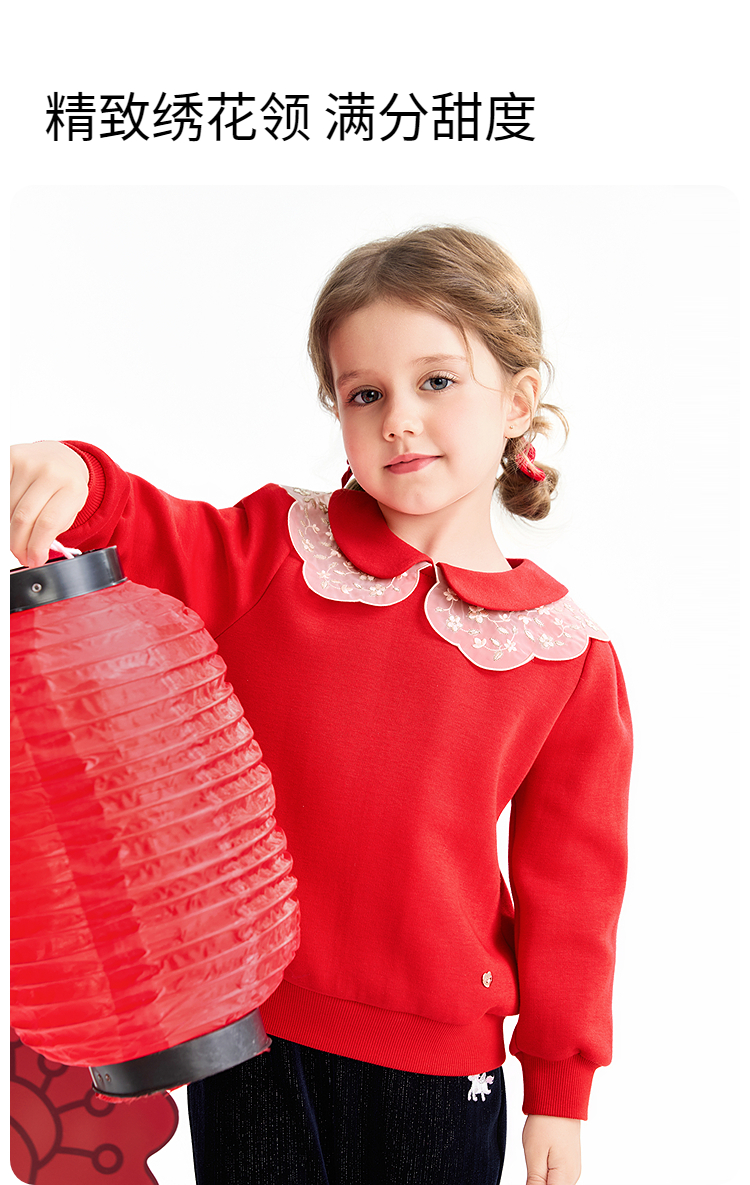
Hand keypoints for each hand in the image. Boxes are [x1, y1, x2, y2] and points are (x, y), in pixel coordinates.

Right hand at [10, 441, 88, 568]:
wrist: (60, 459)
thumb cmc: (64, 489)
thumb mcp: (70, 509)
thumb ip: (53, 529)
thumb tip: (31, 552)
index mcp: (72, 487)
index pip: (47, 523)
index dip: (36, 546)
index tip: (32, 560)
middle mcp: (50, 472)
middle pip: (23, 518)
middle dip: (19, 543)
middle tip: (21, 555)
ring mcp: (28, 462)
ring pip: (8, 508)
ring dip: (9, 529)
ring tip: (17, 535)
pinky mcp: (9, 457)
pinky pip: (2, 493)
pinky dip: (4, 511)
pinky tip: (10, 518)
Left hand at [522, 1115, 580, 1184]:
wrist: (559, 1101)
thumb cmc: (546, 1122)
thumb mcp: (534, 1154)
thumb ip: (535, 1182)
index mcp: (565, 1177)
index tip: (531, 1176)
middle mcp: (573, 1177)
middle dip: (539, 1182)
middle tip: (532, 1167)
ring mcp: (573, 1170)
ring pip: (555, 1184)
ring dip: (543, 1180)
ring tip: (536, 1161)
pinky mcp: (570, 1163)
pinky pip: (558, 1177)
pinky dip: (547, 1174)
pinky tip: (541, 1160)